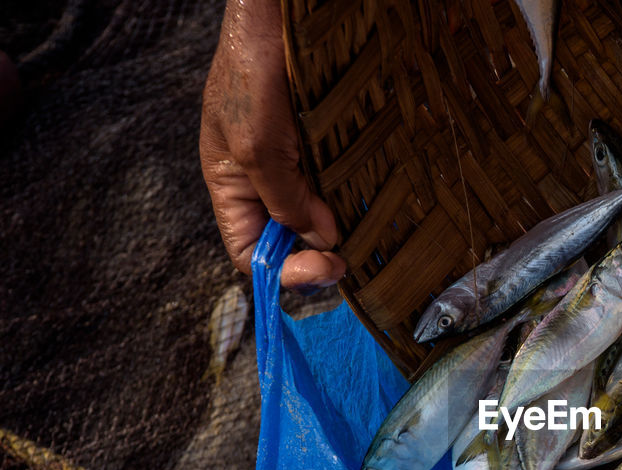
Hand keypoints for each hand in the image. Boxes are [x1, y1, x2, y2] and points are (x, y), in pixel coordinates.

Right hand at [199, 0, 345, 289]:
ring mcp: (290, 164)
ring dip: (339, 230)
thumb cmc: (251, 76)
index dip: (285, 272)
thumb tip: (319, 240)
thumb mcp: (259, 148)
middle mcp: (260, 183)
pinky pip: (333, 186)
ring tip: (366, 234)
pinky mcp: (316, 146)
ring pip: (315, 217)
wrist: (274, 18)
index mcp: (232, 188)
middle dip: (316, 254)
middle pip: (287, 242)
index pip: (250, 254)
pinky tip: (370, 202)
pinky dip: (350, 200)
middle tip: (350, 257)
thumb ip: (285, 200)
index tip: (327, 265)